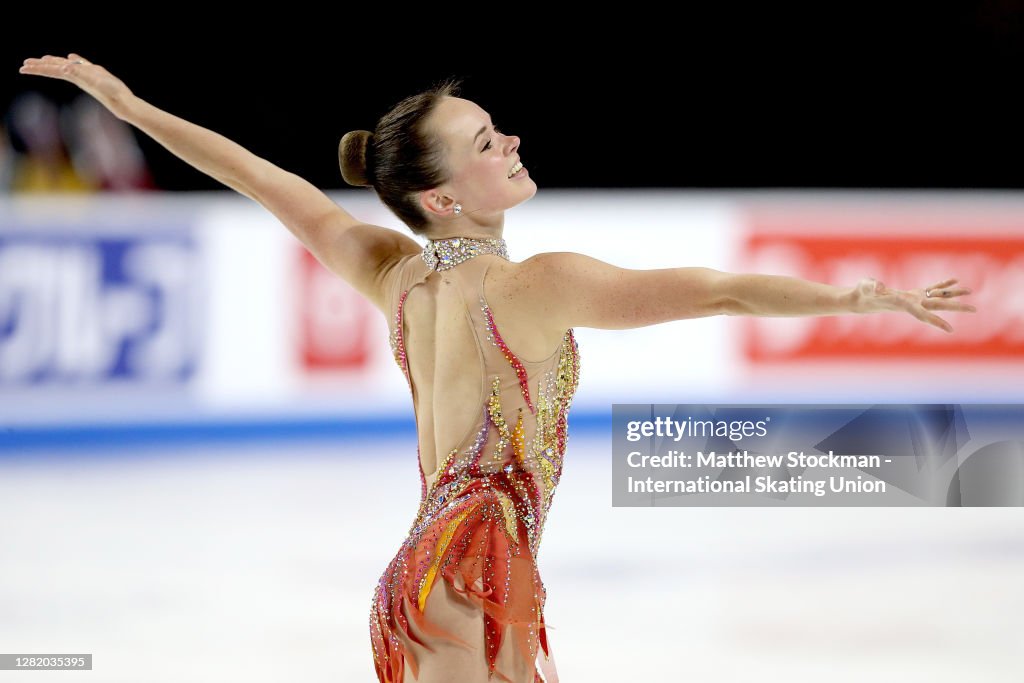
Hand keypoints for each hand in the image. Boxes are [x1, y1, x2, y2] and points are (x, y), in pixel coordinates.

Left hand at [18, 53, 132, 119]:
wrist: (123, 103)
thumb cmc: (112, 93)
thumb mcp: (96, 81)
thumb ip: (81, 74)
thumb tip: (65, 68)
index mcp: (75, 76)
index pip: (52, 70)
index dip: (38, 68)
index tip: (23, 67)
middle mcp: (78, 76)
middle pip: (55, 69)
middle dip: (40, 66)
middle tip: (25, 64)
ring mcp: (87, 76)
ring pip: (66, 66)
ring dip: (54, 62)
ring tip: (44, 59)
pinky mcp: (96, 74)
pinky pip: (81, 65)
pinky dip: (74, 60)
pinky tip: (71, 57)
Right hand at [854, 276, 975, 332]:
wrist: (861, 299)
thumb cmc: (862, 293)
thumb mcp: (866, 288)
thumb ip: (872, 287)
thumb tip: (879, 288)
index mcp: (903, 304)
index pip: (922, 314)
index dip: (935, 322)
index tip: (950, 330)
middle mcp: (912, 303)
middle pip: (937, 306)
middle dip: (955, 307)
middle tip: (974, 309)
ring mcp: (914, 298)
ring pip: (937, 297)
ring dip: (953, 294)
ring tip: (969, 290)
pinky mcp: (912, 293)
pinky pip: (931, 289)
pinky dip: (942, 284)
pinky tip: (954, 280)